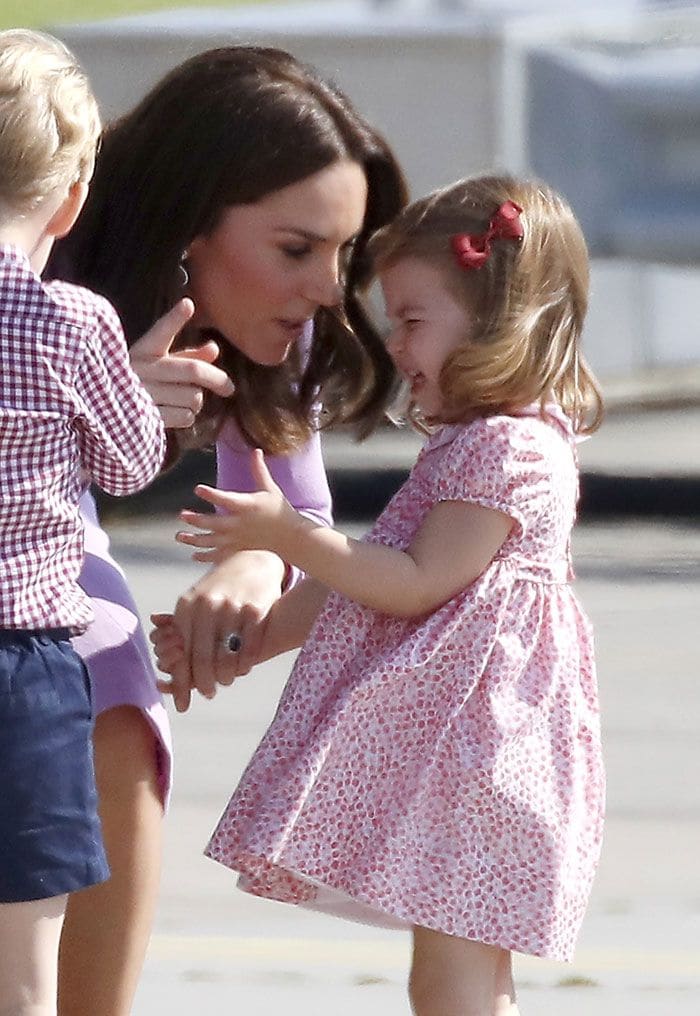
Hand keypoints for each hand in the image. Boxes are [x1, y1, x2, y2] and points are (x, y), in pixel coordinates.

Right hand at [129, 298, 233, 427]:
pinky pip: (186, 416)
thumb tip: (214, 348)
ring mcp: (143, 394)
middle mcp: (142, 369)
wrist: (112, 414)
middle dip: (217, 379)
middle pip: (193, 370)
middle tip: (230, 388)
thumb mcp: (160, 366)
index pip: (160, 333)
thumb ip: (187, 357)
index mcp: (143, 351)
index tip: (188, 304)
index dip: (174, 319)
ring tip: (182, 400)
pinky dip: (187, 417)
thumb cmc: (143, 384)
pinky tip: (173, 413)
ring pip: (193, 396)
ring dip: (196, 401)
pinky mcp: (147, 417)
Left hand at [151, 550, 285, 710]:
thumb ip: (178, 633)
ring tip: (225, 681)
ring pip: (226, 657)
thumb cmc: (218, 590)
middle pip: (202, 658)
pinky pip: (249, 648)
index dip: (181, 681)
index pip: (180, 652)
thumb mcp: (194, 602)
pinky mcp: (256, 609)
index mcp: (187, 605)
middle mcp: (208, 605)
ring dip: (226, 676)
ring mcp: (233, 606)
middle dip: (204, 683)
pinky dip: (245, 664)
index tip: (183, 702)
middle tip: (208, 693)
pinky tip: (243, 670)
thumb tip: (163, 670)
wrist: (253, 561)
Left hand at [177, 449, 297, 563]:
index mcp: (247, 506)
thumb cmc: (279, 509)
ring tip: (179, 535)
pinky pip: (219, 555)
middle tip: (182, 514)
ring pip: (212, 541)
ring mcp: (238, 538)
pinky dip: (205, 556)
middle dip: (197, 520)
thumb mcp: (270, 488)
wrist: (289, 536)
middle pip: (214, 523)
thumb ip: (259, 470)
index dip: (211, 495)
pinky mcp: (238, 549)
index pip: (226, 499)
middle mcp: (240, 523)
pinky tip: (193, 554)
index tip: (197, 489)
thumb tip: (256, 450)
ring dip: (194, 539)